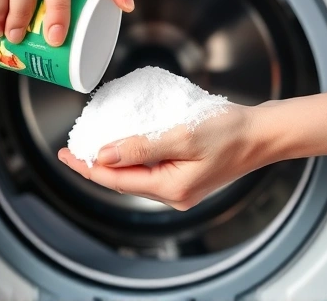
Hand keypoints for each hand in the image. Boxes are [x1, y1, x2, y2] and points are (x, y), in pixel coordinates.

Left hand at [58, 73, 326, 210]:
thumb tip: (105, 154)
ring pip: (135, 176)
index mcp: (171, 188)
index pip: (116, 180)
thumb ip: (141, 147)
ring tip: (93, 146)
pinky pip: (149, 170)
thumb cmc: (230, 133)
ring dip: (113, 161)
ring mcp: (180, 187)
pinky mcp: (185, 176)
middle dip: (95, 165)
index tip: (66, 154)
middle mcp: (173, 194)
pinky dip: (132, 158)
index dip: (87, 166)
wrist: (261, 134)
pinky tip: (125, 146)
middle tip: (72, 150)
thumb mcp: (182, 136)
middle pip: (122, 181)